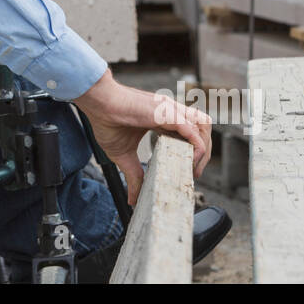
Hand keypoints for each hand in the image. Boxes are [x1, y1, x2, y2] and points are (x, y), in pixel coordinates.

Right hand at [73, 69, 212, 204]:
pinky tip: (190, 162)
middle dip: (204, 152)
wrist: (98, 104)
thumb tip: (132, 199)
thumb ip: (134, 175)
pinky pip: (193, 131)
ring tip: (195, 167)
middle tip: (194, 172)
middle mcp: (170, 112)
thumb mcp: (123, 155)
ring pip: (204, 125)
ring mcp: (171, 111)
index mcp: (162, 119)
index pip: (190, 133)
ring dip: (205, 148)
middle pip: (202, 128)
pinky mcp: (168, 114)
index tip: (186, 170)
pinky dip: (197, 148)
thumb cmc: (107, 121)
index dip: (193, 151)